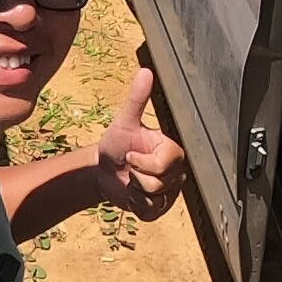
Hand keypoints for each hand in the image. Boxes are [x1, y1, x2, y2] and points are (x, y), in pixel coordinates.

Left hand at [91, 67, 184, 217]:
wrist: (103, 170)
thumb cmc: (117, 144)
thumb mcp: (125, 121)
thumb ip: (137, 98)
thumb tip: (145, 71)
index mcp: (173, 150)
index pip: (164, 163)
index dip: (142, 162)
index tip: (130, 155)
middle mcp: (177, 172)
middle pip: (159, 183)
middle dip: (137, 175)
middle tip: (131, 167)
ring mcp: (171, 192)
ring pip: (155, 198)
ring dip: (135, 190)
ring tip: (132, 179)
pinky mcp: (161, 209)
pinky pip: (151, 210)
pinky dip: (136, 204)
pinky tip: (133, 194)